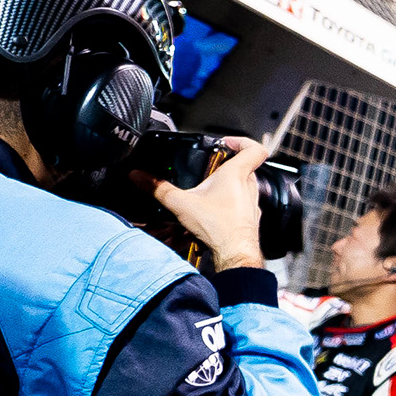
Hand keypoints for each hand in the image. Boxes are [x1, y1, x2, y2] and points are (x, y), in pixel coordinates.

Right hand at [149, 135, 270, 273]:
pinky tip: (214, 211)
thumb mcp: (181, 204)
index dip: (243, 141)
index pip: (255, 149)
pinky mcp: (250, 218)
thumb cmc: (219, 228)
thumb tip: (140, 176)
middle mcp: (249, 187)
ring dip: (229, 185)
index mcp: (237, 175)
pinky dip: (230, 204)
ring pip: (245, 186)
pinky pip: (242, 205)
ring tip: (209, 190)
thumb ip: (158, 188)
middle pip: (246, 166)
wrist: (234, 254)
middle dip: (228, 165)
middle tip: (211, 167)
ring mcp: (252, 204)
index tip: (227, 143)